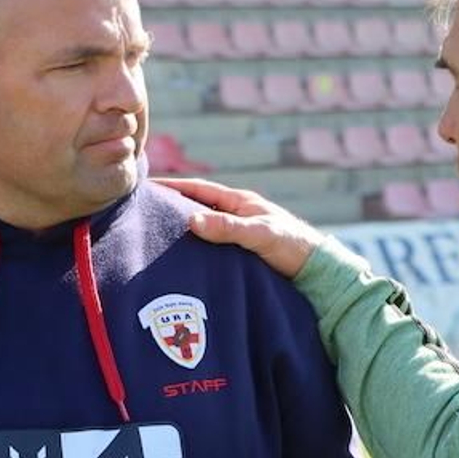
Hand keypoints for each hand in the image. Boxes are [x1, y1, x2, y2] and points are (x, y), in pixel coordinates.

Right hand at [159, 177, 323, 279]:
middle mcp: (236, 214)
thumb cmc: (291, 247)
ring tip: (156, 237)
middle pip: (198, 207)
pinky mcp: (239, 252)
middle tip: (144, 213)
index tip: (149, 187)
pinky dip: (196, 248)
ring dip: (184, 230)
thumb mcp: (259, 234)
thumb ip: (228, 227)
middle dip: (173, 208)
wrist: (314, 271)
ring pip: (204, 227)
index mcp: (240, 202)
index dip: (174, 187)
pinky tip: (183, 259)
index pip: (199, 189)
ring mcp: (238, 233)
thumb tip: (191, 220)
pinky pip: (211, 245)